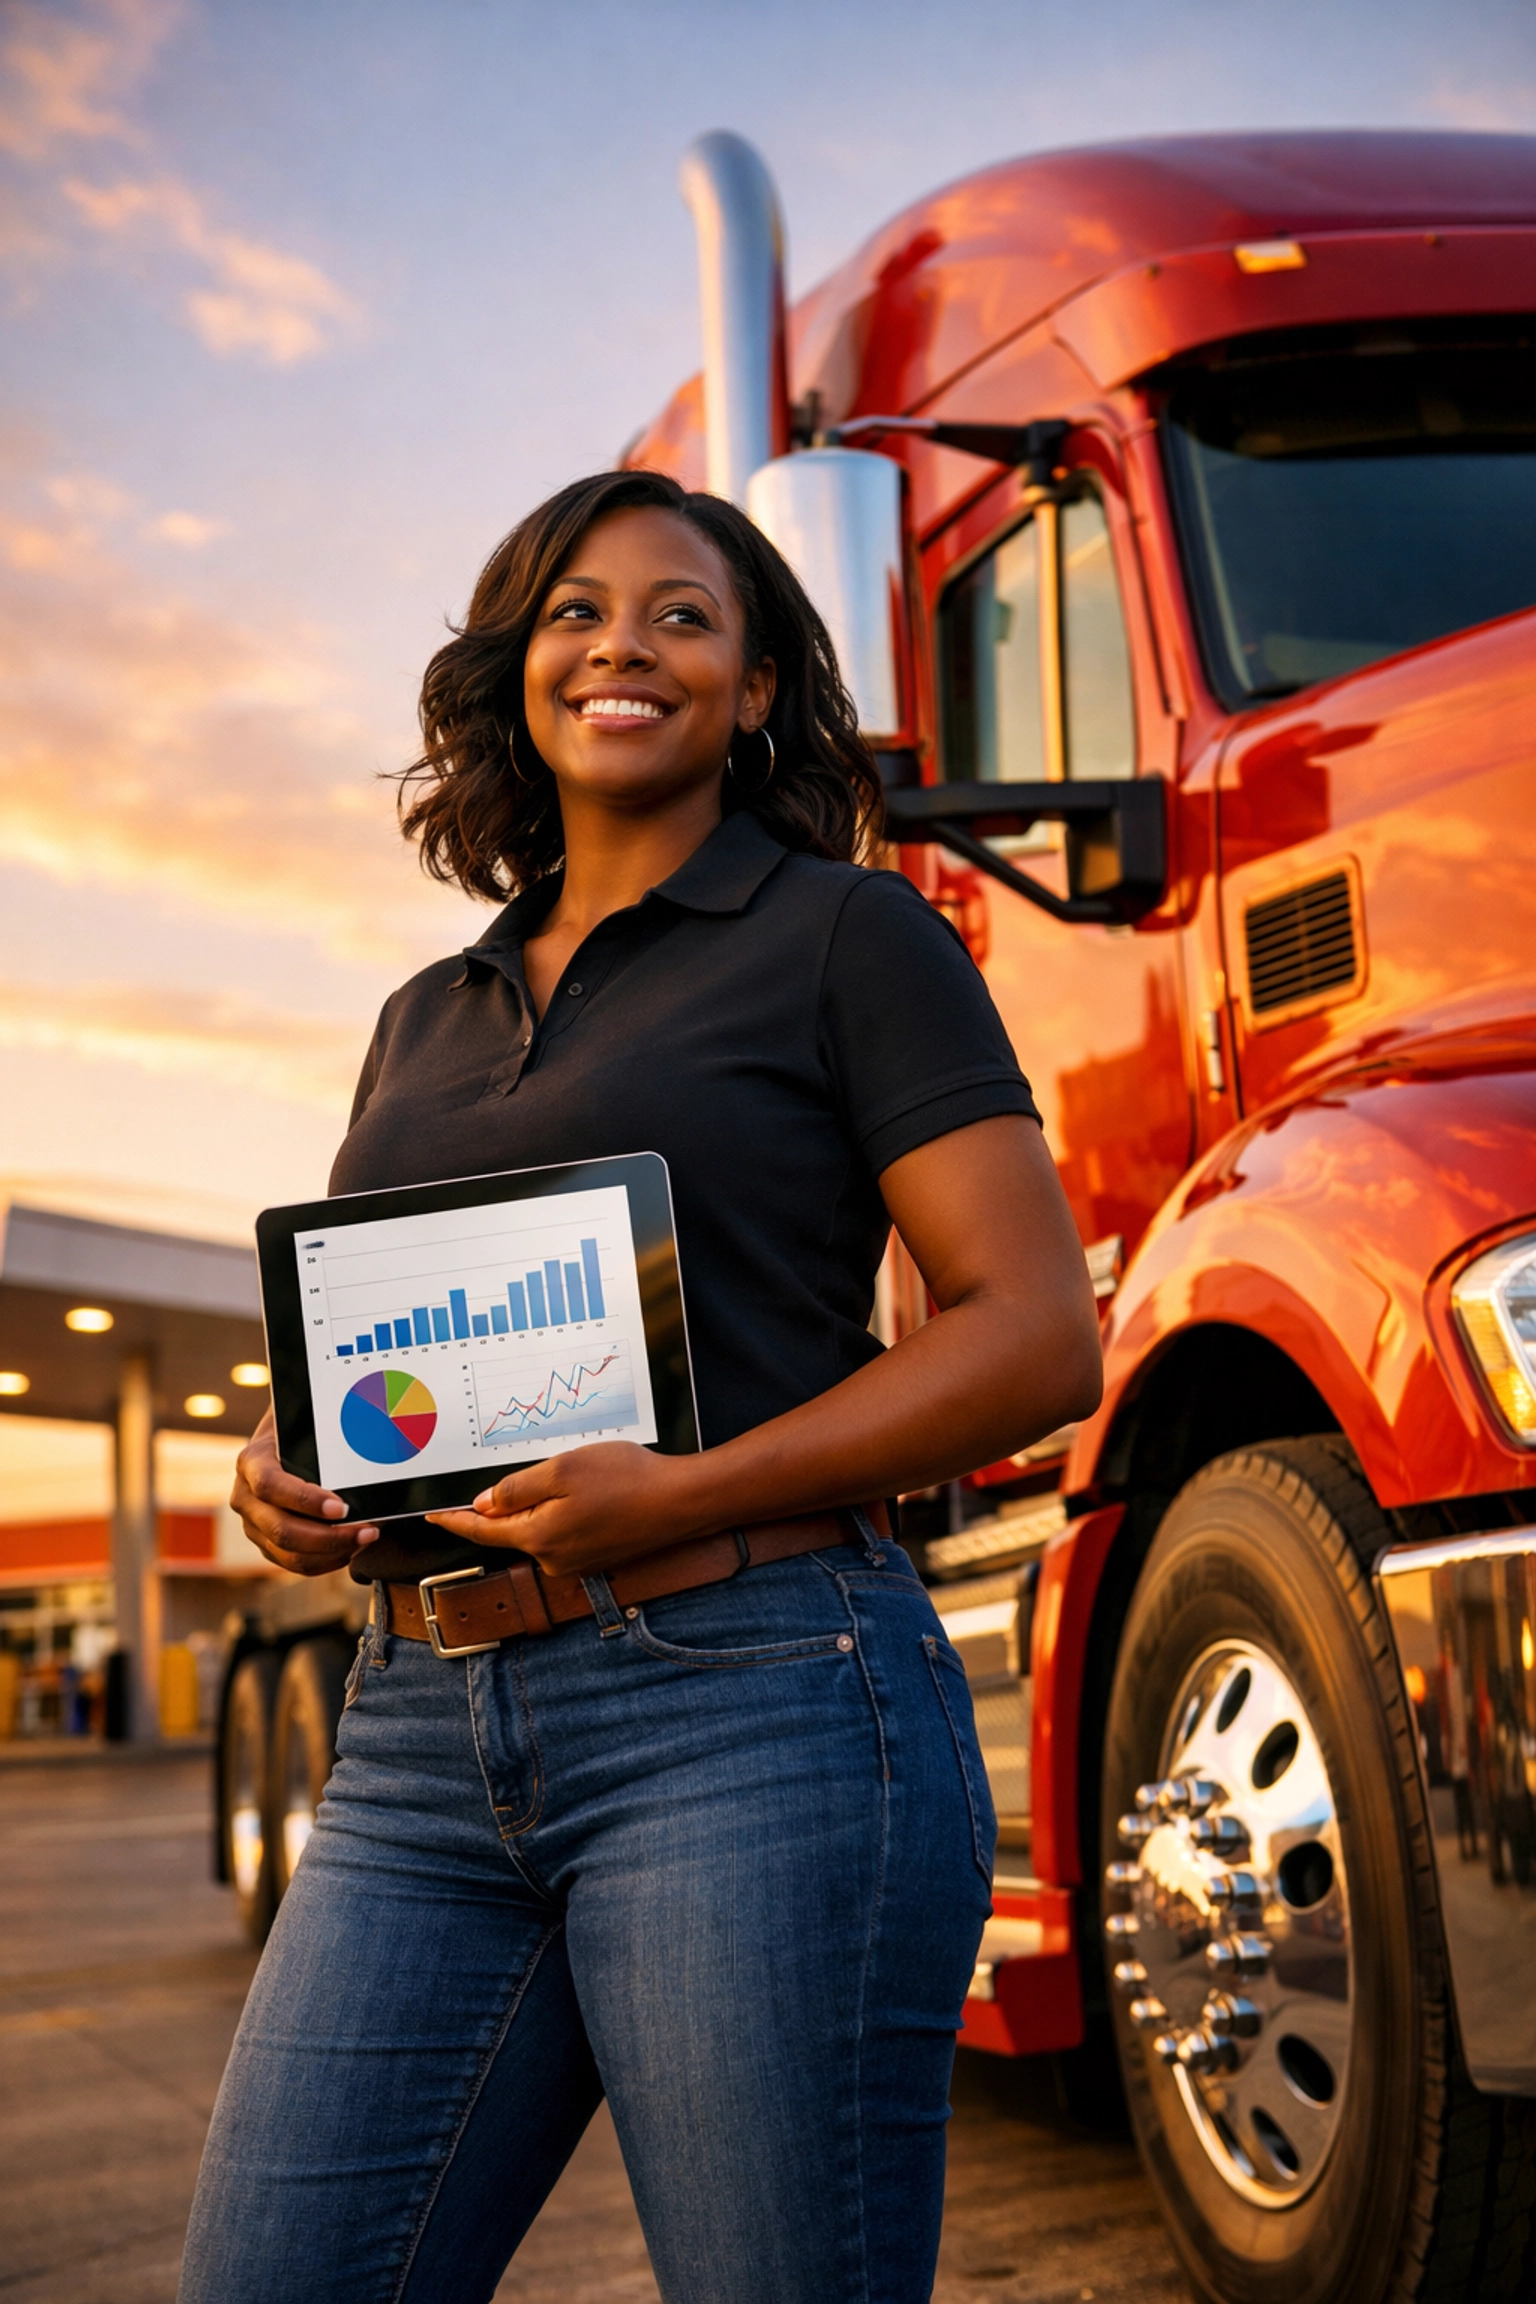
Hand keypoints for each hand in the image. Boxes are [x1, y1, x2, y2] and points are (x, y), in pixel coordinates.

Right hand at [232, 1409, 378, 1577]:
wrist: (283, 1442)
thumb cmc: (303, 1432)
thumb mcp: (309, 1426)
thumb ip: (327, 1441)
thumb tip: (371, 1455)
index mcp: (251, 1462)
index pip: (270, 1486)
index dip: (305, 1500)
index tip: (342, 1508)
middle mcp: (245, 1497)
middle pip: (281, 1529)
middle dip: (328, 1537)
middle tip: (367, 1531)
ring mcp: (253, 1525)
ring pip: (288, 1554)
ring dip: (332, 1553)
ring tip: (366, 1539)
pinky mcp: (265, 1544)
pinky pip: (294, 1563)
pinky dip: (326, 1561)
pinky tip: (351, 1549)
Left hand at [424, 1441, 695, 1577]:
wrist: (681, 1502)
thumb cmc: (626, 1479)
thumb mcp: (562, 1470)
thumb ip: (517, 1489)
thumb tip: (483, 1504)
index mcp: (538, 1537)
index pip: (483, 1530)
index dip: (456, 1519)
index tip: (432, 1514)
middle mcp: (554, 1558)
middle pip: (513, 1530)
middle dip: (507, 1504)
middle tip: (516, 1472)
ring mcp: (577, 1561)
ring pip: (541, 1529)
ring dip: (543, 1504)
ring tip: (571, 1474)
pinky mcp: (597, 1555)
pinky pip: (565, 1532)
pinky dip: (565, 1512)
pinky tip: (588, 1490)